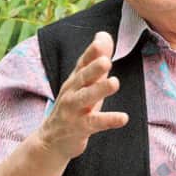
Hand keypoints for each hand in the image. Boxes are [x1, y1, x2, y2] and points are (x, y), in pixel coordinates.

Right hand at [36, 32, 128, 161]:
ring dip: (100, 90)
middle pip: (82, 78)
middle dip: (93, 68)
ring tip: (114, 82)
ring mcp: (73, 110)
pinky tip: (123, 118)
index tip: (101, 41)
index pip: (82, 62)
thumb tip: (104, 34)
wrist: (51, 140)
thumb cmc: (74, 105)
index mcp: (75, 79)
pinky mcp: (79, 128)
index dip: (91, 52)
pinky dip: (108, 120)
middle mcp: (72, 92)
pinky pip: (94, 123)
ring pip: (86, 98)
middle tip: (106, 60)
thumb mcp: (85, 82)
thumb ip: (96, 59)